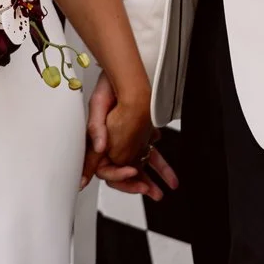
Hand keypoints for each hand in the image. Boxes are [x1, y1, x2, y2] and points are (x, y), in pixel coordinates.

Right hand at [82, 72, 179, 202]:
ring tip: (168, 187)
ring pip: (140, 165)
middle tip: (151, 191)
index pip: (106, 170)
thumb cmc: (109, 86)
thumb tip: (100, 147)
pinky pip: (149, 153)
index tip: (132, 173)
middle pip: (125, 172)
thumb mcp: (97, 105)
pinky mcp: (141, 135)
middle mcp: (114, 145)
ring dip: (153, 178)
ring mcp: (128, 140)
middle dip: (138, 185)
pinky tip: (167, 169)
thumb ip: (95, 128)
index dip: (118, 176)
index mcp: (100, 142)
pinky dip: (159, 163)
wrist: (125, 71)